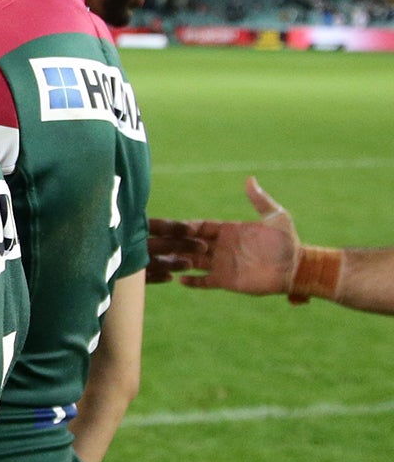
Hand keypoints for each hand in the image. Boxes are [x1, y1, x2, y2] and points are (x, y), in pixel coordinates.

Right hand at [148, 176, 299, 294]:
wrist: (296, 268)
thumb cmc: (288, 241)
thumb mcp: (276, 217)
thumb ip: (260, 200)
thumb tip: (250, 179)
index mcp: (229, 230)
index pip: (202, 226)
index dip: (189, 226)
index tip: (179, 227)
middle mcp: (221, 247)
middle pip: (193, 243)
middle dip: (179, 243)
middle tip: (165, 244)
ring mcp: (222, 264)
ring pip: (193, 261)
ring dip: (180, 260)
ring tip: (167, 261)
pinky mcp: (225, 281)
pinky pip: (204, 282)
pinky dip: (192, 282)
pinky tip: (179, 280)